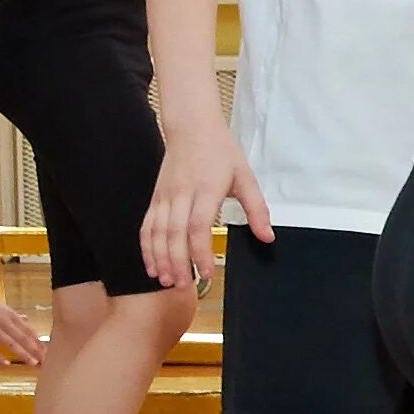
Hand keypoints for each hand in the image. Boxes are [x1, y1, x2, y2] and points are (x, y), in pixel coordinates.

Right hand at [0, 285, 42, 366]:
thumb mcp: (1, 308)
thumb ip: (14, 316)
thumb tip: (26, 319)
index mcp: (10, 315)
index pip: (28, 330)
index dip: (38, 341)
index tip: (48, 351)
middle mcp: (4, 321)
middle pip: (23, 337)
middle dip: (36, 349)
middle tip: (46, 360)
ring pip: (11, 343)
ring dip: (23, 353)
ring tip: (33, 362)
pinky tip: (7, 364)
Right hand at [142, 123, 268, 289]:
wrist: (191, 127)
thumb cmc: (220, 152)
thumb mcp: (245, 177)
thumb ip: (256, 209)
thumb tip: (267, 237)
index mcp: (205, 189)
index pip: (198, 227)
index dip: (200, 252)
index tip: (208, 274)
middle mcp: (181, 194)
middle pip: (174, 234)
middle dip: (178, 263)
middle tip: (185, 285)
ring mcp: (164, 196)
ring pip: (156, 233)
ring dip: (160, 259)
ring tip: (167, 281)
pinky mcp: (155, 198)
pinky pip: (146, 226)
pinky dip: (147, 247)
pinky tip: (152, 265)